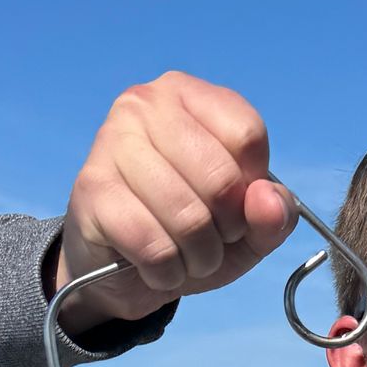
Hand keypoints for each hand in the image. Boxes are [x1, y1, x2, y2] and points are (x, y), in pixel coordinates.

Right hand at [51, 73, 297, 333]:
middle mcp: (145, 104)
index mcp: (188, 95)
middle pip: (220, 178)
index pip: (248, 134)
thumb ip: (275, 214)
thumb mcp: (247, 227)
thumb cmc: (189, 232)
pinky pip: (153, 245)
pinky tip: (157, 266)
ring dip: (199, 258)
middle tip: (210, 239)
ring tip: (186, 257)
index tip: (236, 204)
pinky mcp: (92, 189)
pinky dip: (166, 271)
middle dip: (227, 230)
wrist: (119, 268)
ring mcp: (112, 142)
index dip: (254, 187)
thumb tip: (269, 203)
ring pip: (188, 217)